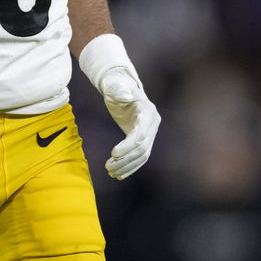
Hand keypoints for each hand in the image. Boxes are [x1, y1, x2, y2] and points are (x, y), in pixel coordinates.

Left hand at [78, 33, 159, 179]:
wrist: (119, 88)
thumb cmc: (114, 85)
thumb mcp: (113, 86)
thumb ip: (118, 89)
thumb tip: (126, 96)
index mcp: (148, 111)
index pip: (140, 134)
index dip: (128, 146)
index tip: (113, 154)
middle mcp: (153, 124)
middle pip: (143, 148)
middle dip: (126, 160)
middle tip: (108, 167)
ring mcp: (150, 132)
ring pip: (142, 156)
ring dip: (127, 166)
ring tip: (110, 172)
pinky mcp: (144, 139)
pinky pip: (140, 157)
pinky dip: (130, 166)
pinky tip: (119, 174)